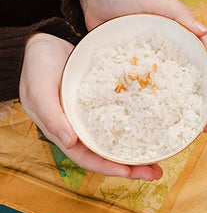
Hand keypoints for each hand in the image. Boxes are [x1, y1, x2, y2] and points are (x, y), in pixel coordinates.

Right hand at [19, 33, 162, 180]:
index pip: (87, 158)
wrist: (46, 40)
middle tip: (156, 172)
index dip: (107, 168)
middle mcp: (81, 128)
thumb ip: (51, 116)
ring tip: (162, 155)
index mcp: (64, 132)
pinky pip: (124, 114)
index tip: (129, 173)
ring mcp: (94, 115)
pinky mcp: (105, 99)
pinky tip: (156, 122)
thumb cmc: (37, 66)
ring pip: (119, 138)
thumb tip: (69, 142)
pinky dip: (139, 122)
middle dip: (131, 166)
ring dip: (139, 149)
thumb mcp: (39, 90)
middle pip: (108, 154)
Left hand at [80, 0, 206, 129]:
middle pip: (195, 77)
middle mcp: (172, 47)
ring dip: (186, 109)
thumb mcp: (153, 0)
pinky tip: (159, 122)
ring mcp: (154, 60)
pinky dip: (157, 106)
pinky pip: (150, 89)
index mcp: (182, 30)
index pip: (205, 53)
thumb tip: (204, 31)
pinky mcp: (136, 68)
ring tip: (194, 131)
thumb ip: (178, 14)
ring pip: (175, 88)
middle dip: (206, 101)